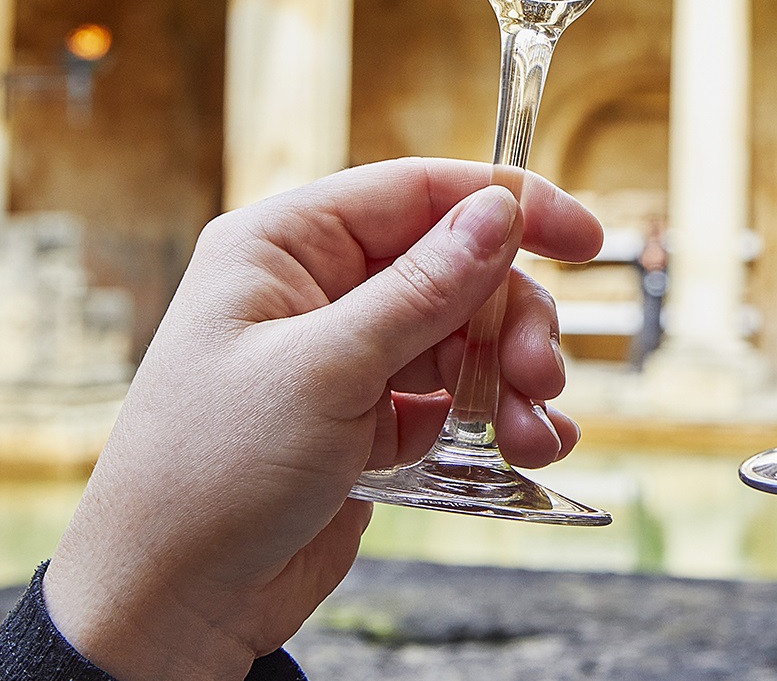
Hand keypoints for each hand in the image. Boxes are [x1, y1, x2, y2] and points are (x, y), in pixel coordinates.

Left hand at [44, 159, 601, 680]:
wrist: (164, 614)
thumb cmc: (207, 479)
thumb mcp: (323, 372)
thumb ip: (422, 288)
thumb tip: (498, 210)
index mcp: (286, 244)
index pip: (419, 191)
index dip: (509, 203)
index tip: (584, 238)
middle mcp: (319, 287)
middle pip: (456, 265)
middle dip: (510, 319)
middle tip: (539, 373)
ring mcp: (347, 353)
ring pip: (464, 332)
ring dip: (511, 376)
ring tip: (532, 431)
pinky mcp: (368, 415)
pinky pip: (454, 393)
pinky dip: (495, 415)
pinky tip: (526, 446)